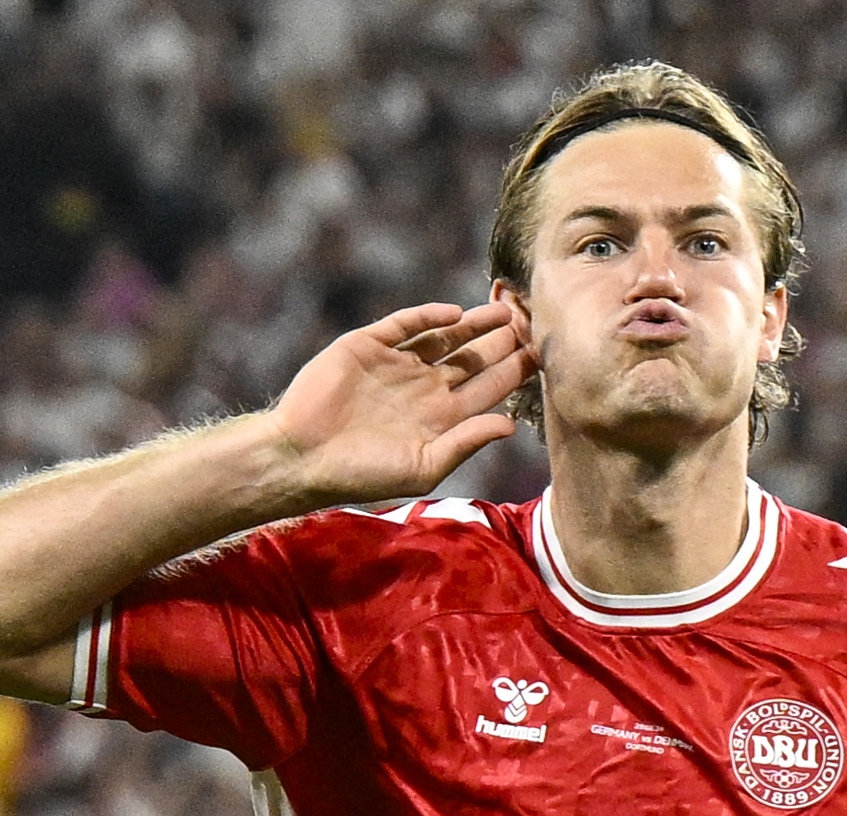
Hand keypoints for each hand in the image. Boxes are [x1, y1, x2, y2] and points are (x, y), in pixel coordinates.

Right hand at [265, 301, 536, 504]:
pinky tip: (453, 315)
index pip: (489, 388)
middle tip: (534, 322)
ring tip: (504, 310)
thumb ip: (466, 442)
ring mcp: (397, 364)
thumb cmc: (363, 474)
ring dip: (473, 324)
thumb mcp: (424, 466)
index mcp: (442, 417)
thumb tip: (510, 424)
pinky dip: (427, 317)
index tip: (544, 355)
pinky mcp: (368, 345)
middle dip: (503, 341)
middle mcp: (424, 387)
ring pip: (445, 337)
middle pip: (473, 358)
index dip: (515, 371)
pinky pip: (404, 324)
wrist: (303, 457)